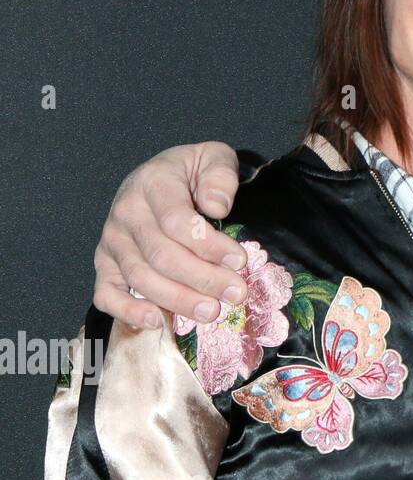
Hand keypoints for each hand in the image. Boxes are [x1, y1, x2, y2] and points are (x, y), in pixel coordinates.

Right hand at [93, 142, 247, 330]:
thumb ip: (220, 175)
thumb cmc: (192, 172)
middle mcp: (126, 212)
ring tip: (212, 311)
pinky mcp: (105, 264)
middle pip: (161, 255)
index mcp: (152, 183)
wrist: (160, 175)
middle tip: (236, 293)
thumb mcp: (213, 157)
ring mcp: (112, 241)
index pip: (176, 220)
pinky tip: (155, 321)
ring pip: (140, 277)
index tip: (240, 260)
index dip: (208, 245)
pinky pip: (106, 293)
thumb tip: (217, 206)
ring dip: (177, 299)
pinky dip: (127, 310)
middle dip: (202, 278)